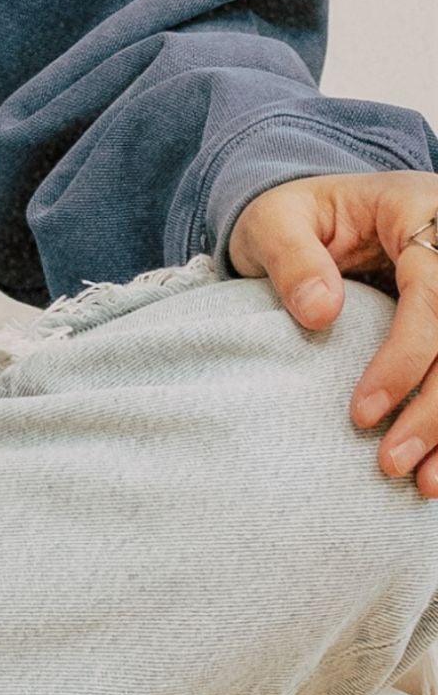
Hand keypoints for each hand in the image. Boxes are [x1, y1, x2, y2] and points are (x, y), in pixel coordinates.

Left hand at [228, 171, 437, 492]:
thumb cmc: (289, 215)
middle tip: (391, 461)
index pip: (434, 293)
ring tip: (425, 481)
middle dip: (435, 407)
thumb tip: (320, 313)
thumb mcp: (273, 221)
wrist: (308, 215)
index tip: (361, 413)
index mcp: (420, 213)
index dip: (405, 358)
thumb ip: (292, 258)